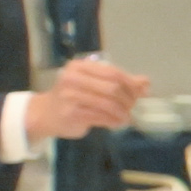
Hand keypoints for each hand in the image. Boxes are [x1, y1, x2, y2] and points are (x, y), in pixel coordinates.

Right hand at [29, 54, 148, 139]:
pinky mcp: (70, 113)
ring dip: (122, 113)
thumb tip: (146, 82)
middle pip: (113, 88)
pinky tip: (116, 123)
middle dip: (128, 100)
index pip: (113, 73)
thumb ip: (119, 82)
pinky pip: (101, 117)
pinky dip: (113, 121)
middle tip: (131, 108)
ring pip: (109, 104)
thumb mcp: (94, 85)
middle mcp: (72, 78)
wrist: (44, 114)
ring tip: (125, 118)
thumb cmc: (72, 97)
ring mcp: (69, 95)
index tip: (143, 94)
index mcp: (80, 66)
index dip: (132, 84)